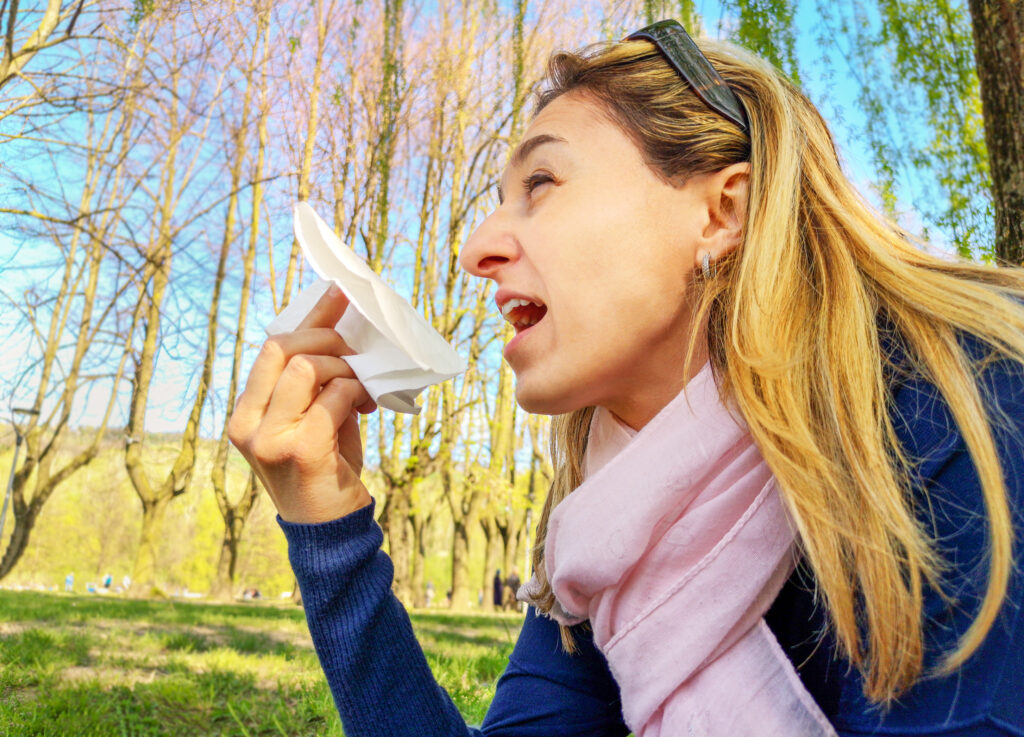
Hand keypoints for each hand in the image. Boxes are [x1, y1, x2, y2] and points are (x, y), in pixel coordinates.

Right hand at [228, 284, 377, 522]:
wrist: (329, 529)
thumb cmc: (325, 469)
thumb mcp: (312, 419)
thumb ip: (315, 383)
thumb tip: (341, 329)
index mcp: (245, 413)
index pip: (270, 348)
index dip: (309, 318)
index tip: (339, 294)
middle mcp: (247, 424)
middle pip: (283, 348)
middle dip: (327, 339)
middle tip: (355, 352)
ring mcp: (269, 438)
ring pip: (307, 367)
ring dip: (344, 369)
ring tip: (361, 387)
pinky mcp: (299, 450)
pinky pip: (333, 397)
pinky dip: (354, 393)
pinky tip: (364, 406)